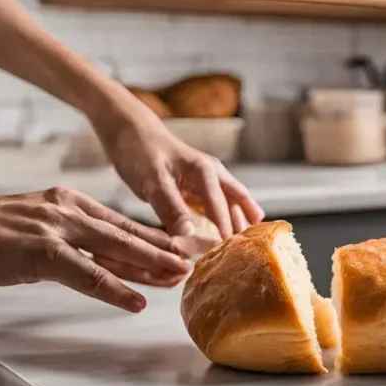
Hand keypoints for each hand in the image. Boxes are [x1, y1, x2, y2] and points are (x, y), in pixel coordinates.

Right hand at [0, 186, 189, 311]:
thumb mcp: (30, 230)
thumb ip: (62, 243)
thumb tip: (87, 264)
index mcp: (67, 204)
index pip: (120, 224)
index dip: (153, 240)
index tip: (180, 252)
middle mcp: (68, 211)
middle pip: (127, 235)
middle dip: (164, 251)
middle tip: (195, 264)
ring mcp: (55, 230)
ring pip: (115, 250)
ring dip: (151, 266)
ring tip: (180, 279)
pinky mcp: (39, 252)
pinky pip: (87, 274)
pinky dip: (115, 289)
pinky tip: (136, 302)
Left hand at [91, 102, 263, 238]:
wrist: (129, 133)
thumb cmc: (140, 152)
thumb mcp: (153, 181)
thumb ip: (171, 207)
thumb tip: (189, 234)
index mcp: (206, 172)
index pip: (222, 207)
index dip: (227, 230)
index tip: (233, 252)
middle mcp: (213, 174)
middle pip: (238, 202)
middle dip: (247, 224)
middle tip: (256, 249)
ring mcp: (206, 179)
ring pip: (231, 203)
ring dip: (240, 221)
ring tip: (250, 244)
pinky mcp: (196, 186)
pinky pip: (216, 205)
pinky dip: (224, 218)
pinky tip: (224, 234)